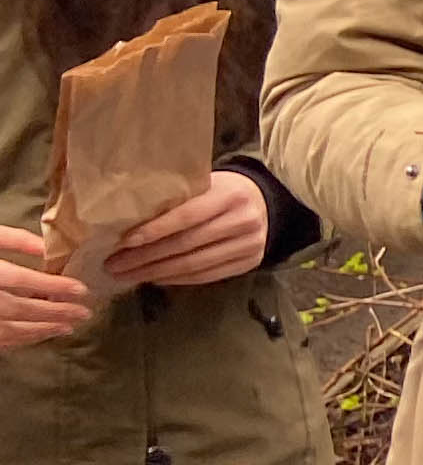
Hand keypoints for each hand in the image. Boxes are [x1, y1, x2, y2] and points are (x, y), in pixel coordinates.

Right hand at [0, 225, 92, 349]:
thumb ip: (12, 239)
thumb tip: (45, 248)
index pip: (22, 280)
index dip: (54, 286)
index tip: (82, 290)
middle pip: (20, 309)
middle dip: (54, 313)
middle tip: (83, 314)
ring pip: (9, 331)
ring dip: (40, 331)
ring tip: (67, 328)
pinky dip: (18, 340)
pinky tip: (35, 335)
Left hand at [101, 172, 269, 288]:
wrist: (265, 203)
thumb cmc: (223, 190)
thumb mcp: (205, 185)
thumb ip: (177, 200)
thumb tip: (129, 223)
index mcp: (229, 196)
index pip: (185, 217)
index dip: (152, 231)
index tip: (122, 243)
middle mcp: (243, 222)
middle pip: (186, 245)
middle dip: (146, 257)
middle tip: (115, 265)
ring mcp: (249, 245)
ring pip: (195, 265)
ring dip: (156, 273)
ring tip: (128, 276)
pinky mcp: (250, 263)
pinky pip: (207, 276)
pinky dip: (177, 279)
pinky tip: (155, 278)